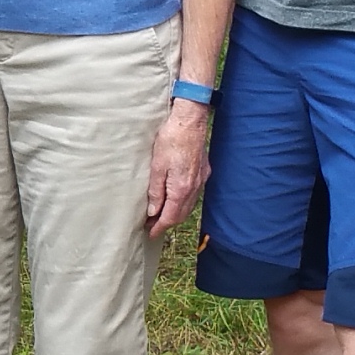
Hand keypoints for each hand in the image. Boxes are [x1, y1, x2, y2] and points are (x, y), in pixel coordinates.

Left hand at [144, 99, 210, 237]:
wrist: (190, 121)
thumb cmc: (171, 140)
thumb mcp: (157, 167)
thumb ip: (156, 192)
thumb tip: (154, 212)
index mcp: (181, 189)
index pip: (170, 216)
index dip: (159, 227)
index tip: (150, 233)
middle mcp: (194, 187)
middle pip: (181, 214)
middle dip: (167, 223)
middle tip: (152, 225)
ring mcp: (201, 180)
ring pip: (188, 205)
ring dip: (176, 213)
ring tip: (161, 214)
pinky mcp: (203, 172)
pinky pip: (194, 194)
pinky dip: (183, 202)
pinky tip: (175, 198)